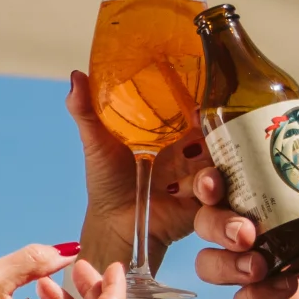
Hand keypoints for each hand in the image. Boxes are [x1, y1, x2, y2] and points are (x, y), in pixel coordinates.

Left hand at [67, 71, 203, 269]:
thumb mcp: (97, 142)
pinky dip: (212, 189)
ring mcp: (201, 177)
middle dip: (219, 128)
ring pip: (222, 161)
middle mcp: (192, 153)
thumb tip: (76, 75)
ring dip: (215, 157)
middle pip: (217, 134)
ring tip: (199, 156)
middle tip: (207, 124)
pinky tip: (200, 186)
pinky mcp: (204, 203)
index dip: (204, 101)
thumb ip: (87, 110)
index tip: (202, 95)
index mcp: (173, 134)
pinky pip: (220, 193)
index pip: (198, 111)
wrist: (113, 223)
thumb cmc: (107, 182)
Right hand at [190, 129, 298, 298]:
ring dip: (225, 264)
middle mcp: (259, 230)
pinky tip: (287, 286)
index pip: (222, 184)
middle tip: (245, 232)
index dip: (206, 181)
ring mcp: (265, 268)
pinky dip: (257, 296)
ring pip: (211, 265)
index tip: (215, 182)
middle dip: (215, 224)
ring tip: (258, 265)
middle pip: (207, 223)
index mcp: (271, 196)